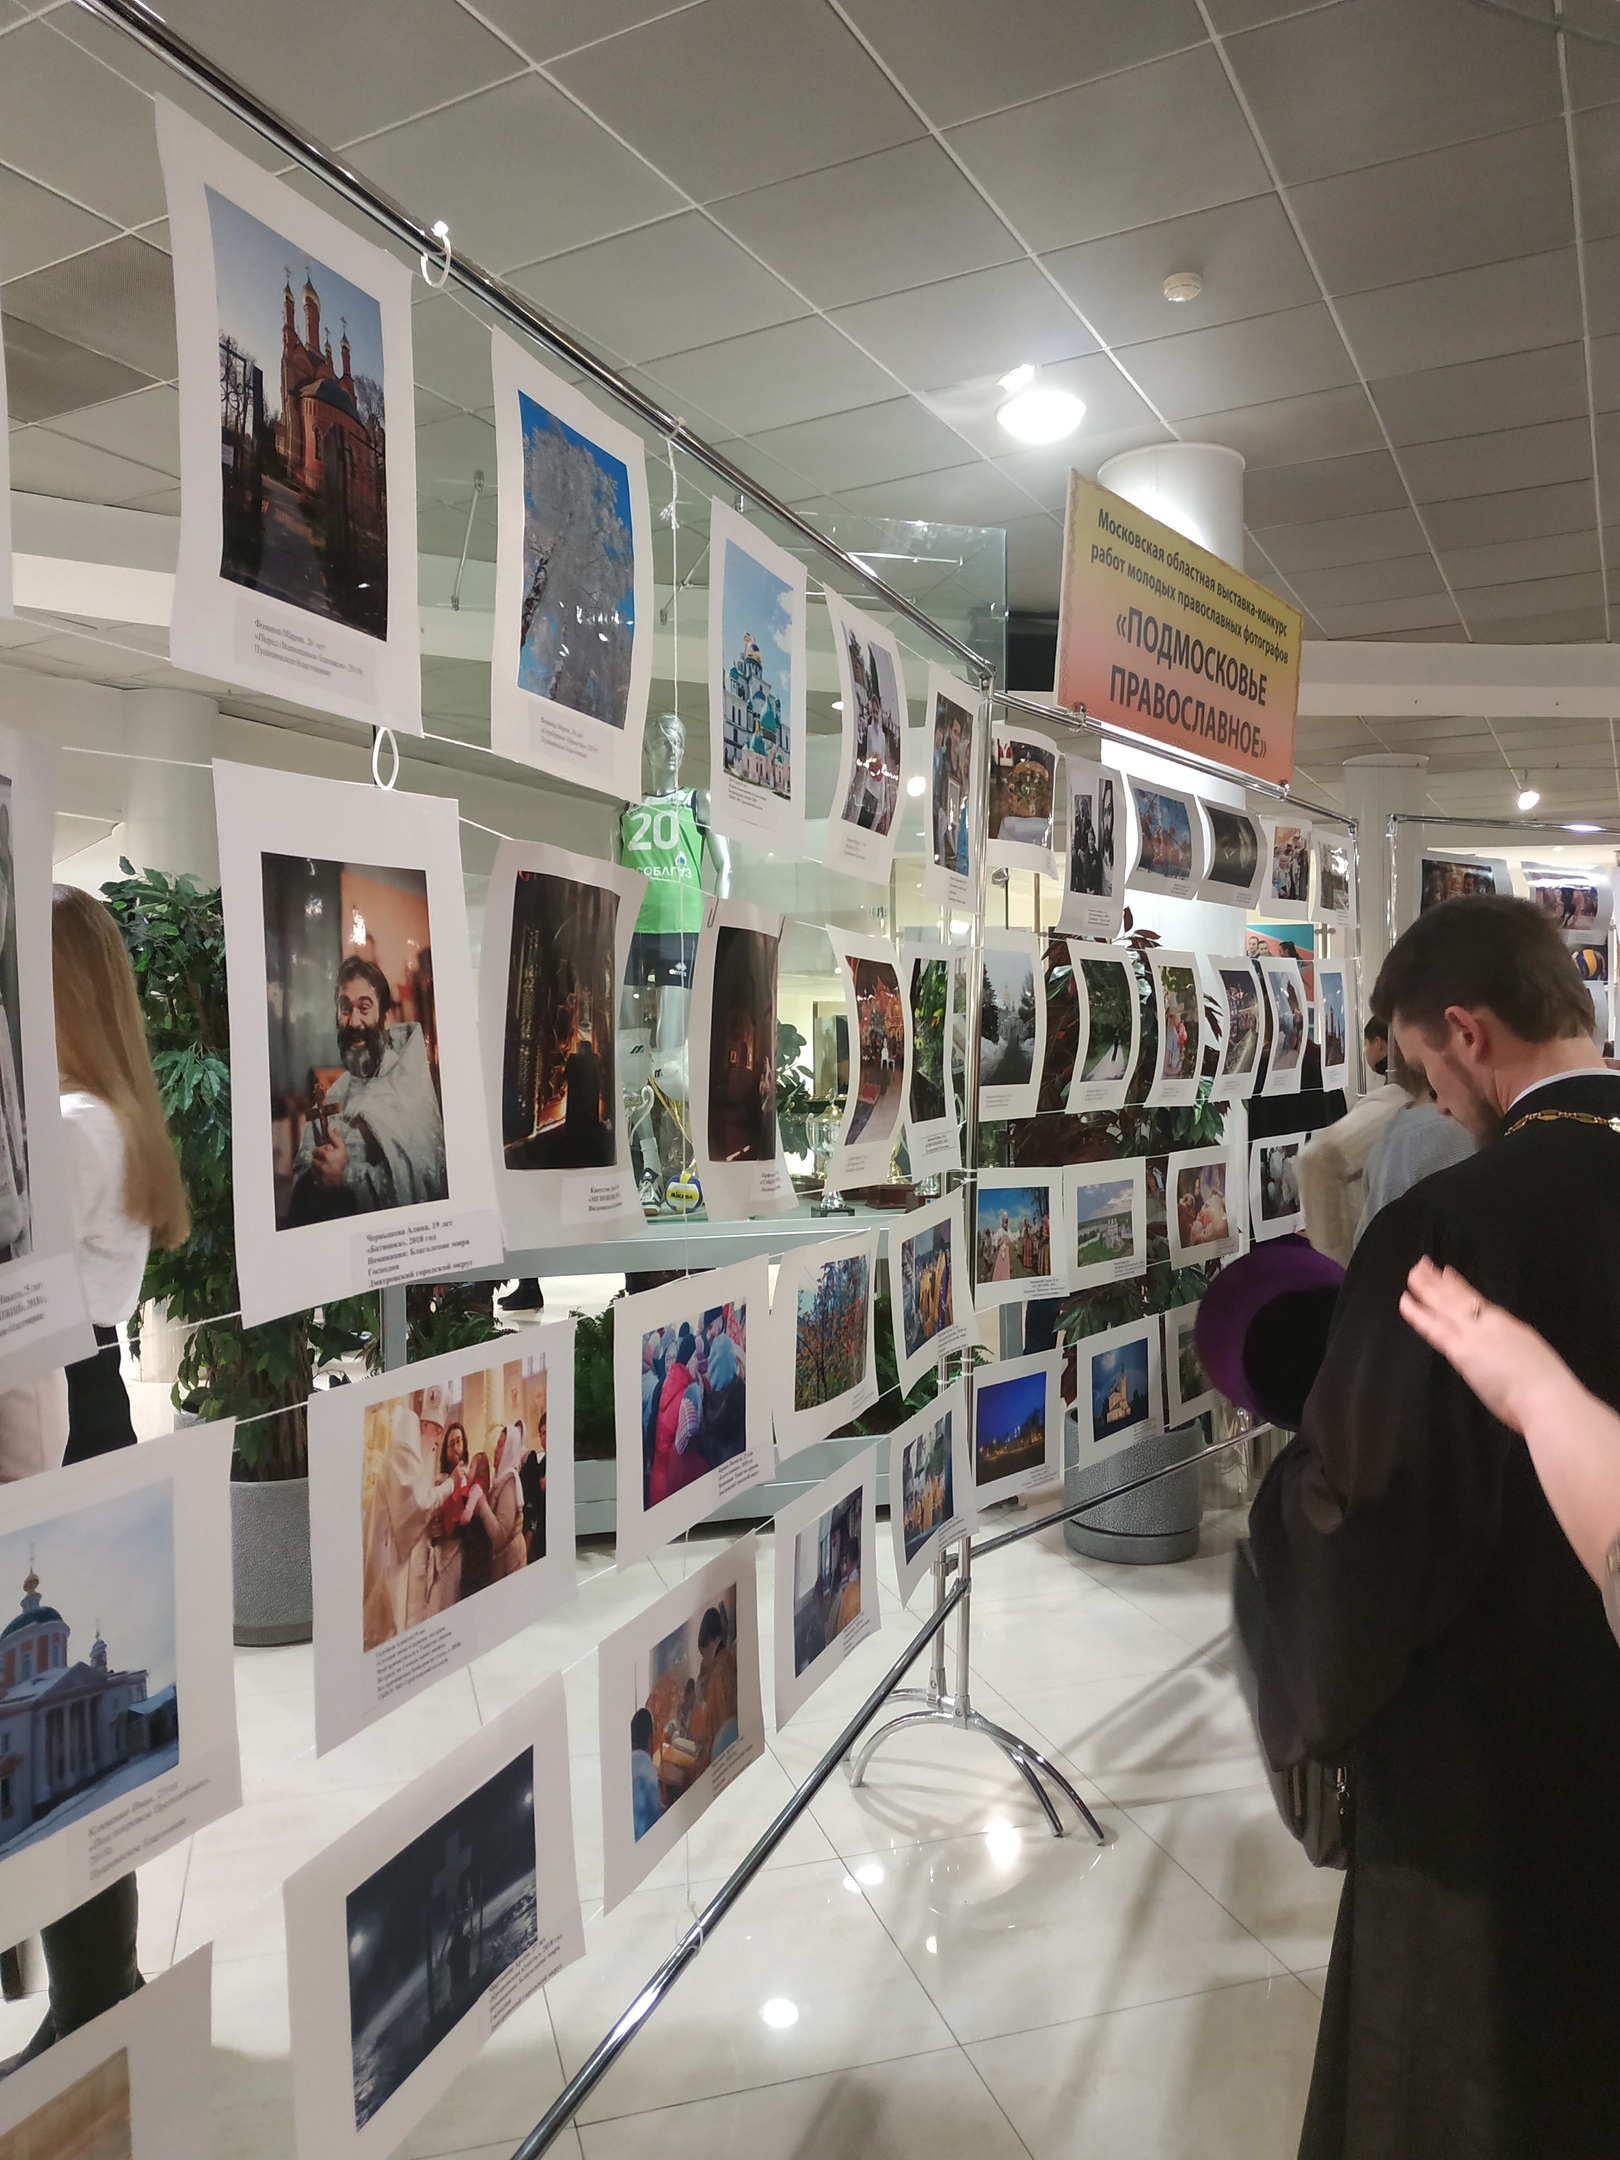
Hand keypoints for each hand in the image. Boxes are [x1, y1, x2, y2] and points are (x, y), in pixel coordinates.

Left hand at [311, 1136, 347, 1188]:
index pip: (316, 1150)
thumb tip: (329, 1128)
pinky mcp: (317, 1180)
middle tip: (327, 1160)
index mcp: (326, 1155)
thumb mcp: (342, 1148)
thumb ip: (334, 1138)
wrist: (346, 1179)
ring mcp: (318, 1173)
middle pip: (314, 1158)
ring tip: (326, 1167)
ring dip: (318, 1166)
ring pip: (313, 1166)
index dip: (322, 1151)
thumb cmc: (343, 1162)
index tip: (327, 1153)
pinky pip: (314, 1174)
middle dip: (319, 1158)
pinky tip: (324, 1173)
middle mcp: (320, 1164)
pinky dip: (318, 1173)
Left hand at [1399, 1258, 1575, 1435]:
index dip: (1459, 1286)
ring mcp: (1473, 1336)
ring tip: (1412, 1274)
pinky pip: (1434, 1329)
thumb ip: (1514, 1350)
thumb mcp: (1534, 1357)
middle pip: (1458, 1298)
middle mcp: (1489, 1325)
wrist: (1548, 1398)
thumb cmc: (1549, 1387)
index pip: (1478, 1302)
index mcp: (1509, 1327)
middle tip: (1422, 1265)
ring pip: (1444, 1306)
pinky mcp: (1461, 1351)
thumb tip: (1503, 1354)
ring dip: (1425, 1288)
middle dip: (1438, 1281)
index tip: (1447, 1274)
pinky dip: (1418, 1314)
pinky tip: (1406, 1302)